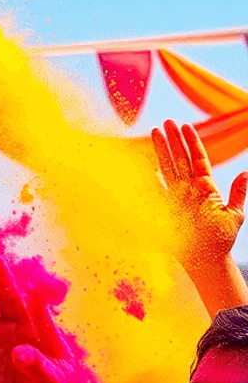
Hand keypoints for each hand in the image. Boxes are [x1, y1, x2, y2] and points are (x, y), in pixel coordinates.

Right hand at [154, 119, 247, 264]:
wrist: (207, 260)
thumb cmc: (221, 241)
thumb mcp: (235, 214)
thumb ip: (238, 193)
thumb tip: (245, 173)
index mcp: (205, 188)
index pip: (198, 160)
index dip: (192, 143)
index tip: (186, 127)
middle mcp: (188, 190)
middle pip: (180, 159)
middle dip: (173, 140)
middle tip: (167, 122)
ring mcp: (176, 198)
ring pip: (168, 168)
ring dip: (162, 150)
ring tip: (156, 132)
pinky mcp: (167, 208)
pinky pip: (157, 188)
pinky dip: (151, 175)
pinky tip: (145, 161)